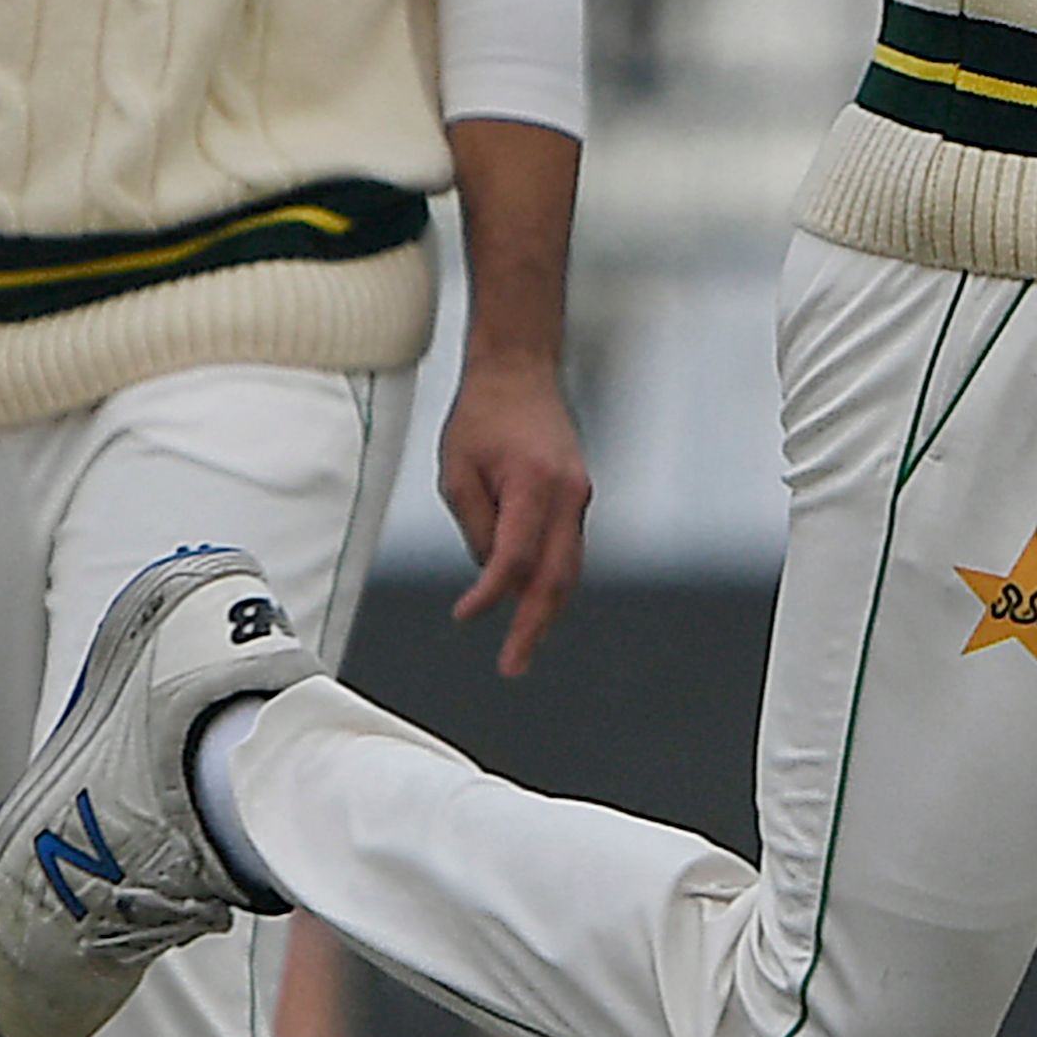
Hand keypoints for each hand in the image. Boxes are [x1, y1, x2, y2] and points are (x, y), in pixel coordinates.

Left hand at [436, 347, 592, 675]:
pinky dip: (552, 582)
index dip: (490, 594)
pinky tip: (534, 605)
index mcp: (536, 485)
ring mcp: (579, 497)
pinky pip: (568, 550)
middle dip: (535, 626)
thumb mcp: (457, 470)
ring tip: (523, 646)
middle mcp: (568, 495)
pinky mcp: (578, 497)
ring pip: (569, 570)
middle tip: (513, 664)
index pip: (515, 558)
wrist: (520, 372)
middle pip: (556, 577)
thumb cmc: (483, 414)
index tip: (466, 615)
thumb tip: (491, 575)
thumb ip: (475, 525)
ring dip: (547, 611)